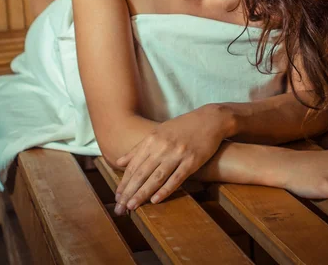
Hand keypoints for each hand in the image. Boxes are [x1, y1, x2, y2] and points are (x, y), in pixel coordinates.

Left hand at [113, 104, 227, 213]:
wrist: (210, 119)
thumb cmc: (183, 126)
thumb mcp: (159, 132)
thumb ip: (139, 148)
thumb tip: (120, 161)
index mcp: (153, 139)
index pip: (134, 164)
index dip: (124, 182)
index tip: (117, 196)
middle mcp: (162, 146)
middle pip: (142, 172)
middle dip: (129, 192)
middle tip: (120, 207)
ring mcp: (177, 154)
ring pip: (156, 177)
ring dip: (143, 194)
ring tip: (132, 207)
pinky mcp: (192, 161)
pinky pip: (176, 178)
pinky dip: (165, 190)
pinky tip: (155, 200)